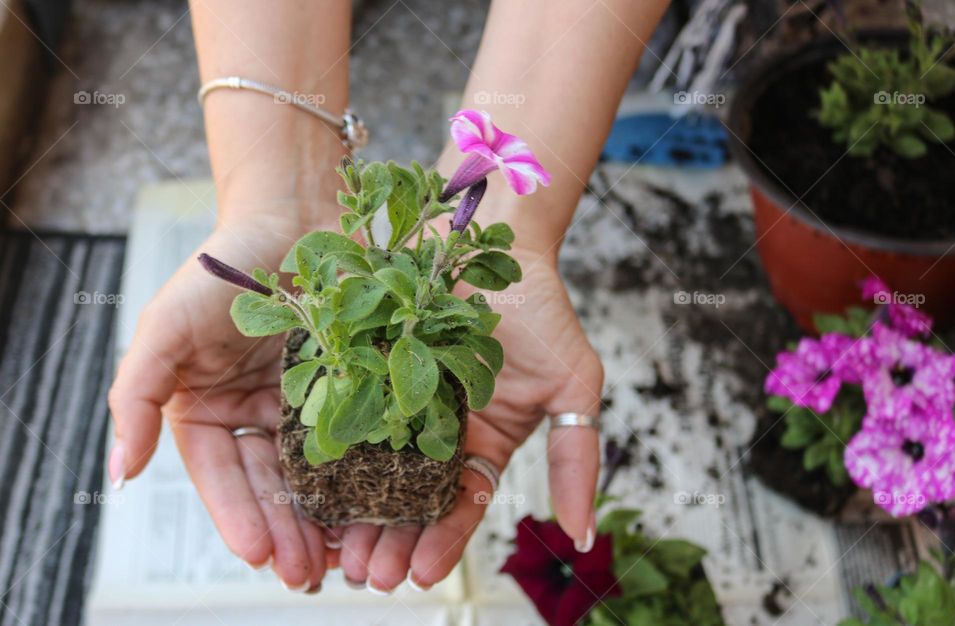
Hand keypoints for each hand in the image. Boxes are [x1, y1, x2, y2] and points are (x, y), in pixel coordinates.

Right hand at [108, 215, 334, 590]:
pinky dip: (369, 471)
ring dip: (329, 516)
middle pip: (272, 484)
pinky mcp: (351, 385)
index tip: (260, 554)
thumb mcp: (165, 327)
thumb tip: (119, 472)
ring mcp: (306, 402)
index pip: (220, 476)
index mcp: (207, 410)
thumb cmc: (221, 267)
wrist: (294, 216)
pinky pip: (360, 434)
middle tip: (309, 574)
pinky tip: (385, 502)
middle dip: (288, 531)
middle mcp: (256, 414)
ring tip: (347, 556)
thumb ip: (136, 395)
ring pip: (317, 471)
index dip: (238, 517)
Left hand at [332, 246, 603, 592]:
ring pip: (369, 467)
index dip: (443, 542)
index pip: (461, 505)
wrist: (497, 242)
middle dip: (390, 538)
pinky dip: (327, 450)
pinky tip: (310, 482)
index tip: (421, 572)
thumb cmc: (543, 311)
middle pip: (408, 498)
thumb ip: (576, 458)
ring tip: (334, 545)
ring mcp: (397, 399)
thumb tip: (582, 534)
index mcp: (482, 443)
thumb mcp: (573, 387)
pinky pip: (342, 413)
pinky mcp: (364, 367)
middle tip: (366, 573)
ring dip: (354, 510)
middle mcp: (436, 430)